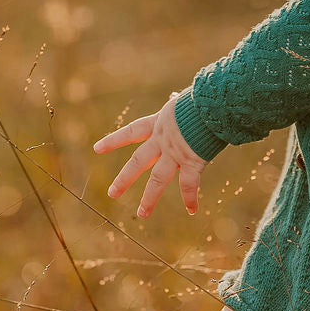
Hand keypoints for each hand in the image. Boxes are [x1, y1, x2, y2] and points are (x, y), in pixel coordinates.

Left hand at [93, 92, 206, 217]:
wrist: (212, 103)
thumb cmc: (202, 97)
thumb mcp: (182, 99)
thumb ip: (176, 103)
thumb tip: (173, 96)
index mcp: (160, 122)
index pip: (132, 131)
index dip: (114, 140)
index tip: (97, 149)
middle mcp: (163, 140)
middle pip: (138, 162)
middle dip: (124, 179)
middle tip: (112, 193)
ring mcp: (176, 153)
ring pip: (158, 180)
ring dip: (150, 198)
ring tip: (142, 214)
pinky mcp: (193, 161)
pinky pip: (189, 185)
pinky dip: (191, 198)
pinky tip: (192, 211)